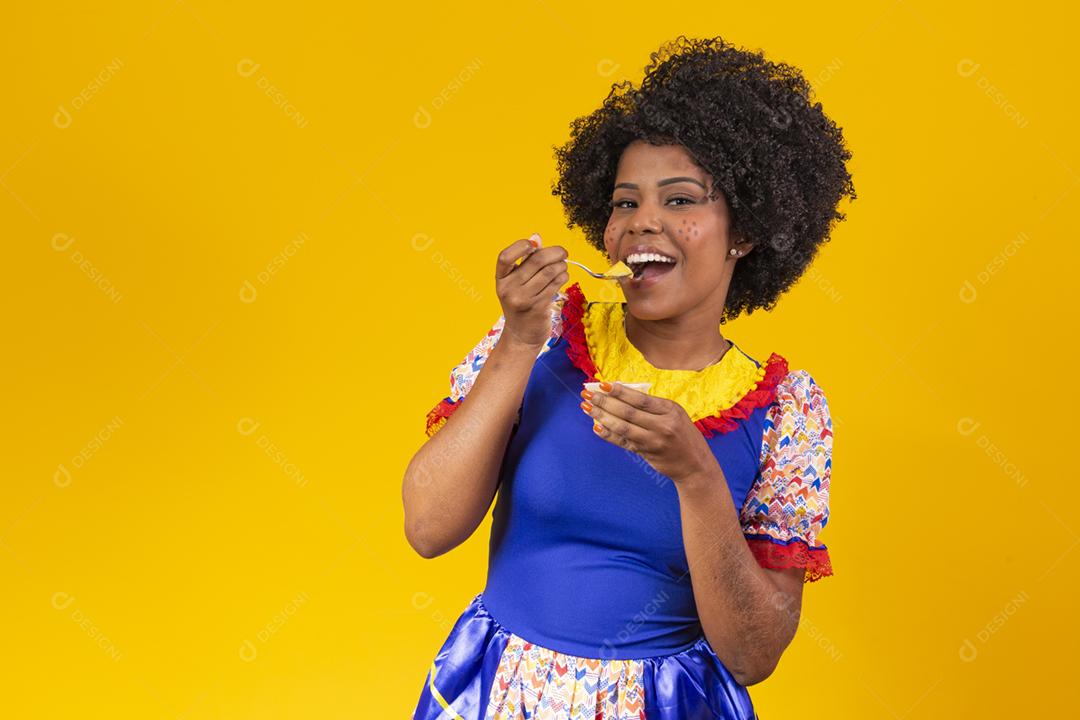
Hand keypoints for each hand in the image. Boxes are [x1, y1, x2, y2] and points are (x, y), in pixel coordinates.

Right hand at [495, 234, 567, 348]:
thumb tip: (536, 237)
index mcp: (500, 279)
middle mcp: (508, 289)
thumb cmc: (521, 304)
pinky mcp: (537, 307)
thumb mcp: (516, 283)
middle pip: (536, 260)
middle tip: (563, 252)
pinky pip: (555, 285)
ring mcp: (522, 299)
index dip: (520, 246)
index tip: (533, 244)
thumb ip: (526, 261)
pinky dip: (563, 277)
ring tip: (563, 267)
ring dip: (561, 266)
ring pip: (550, 272)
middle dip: (555, 252)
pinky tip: (563, 277)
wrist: (521, 336)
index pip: (505, 257)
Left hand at [579, 381, 717, 484]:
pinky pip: (623, 442)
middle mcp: (663, 425)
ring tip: (587, 408)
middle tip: (587, 395)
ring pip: (623, 427)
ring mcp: (654, 441)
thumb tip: (619, 393)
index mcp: (670, 410)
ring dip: (602, 416)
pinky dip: (608, 434)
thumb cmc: (681, 434)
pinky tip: (596, 427)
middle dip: (605, 402)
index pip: (640, 398)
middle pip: (628, 412)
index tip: (602, 384)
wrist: (695, 465)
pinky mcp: (647, 454)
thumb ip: (651, 406)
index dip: (619, 391)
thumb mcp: (674, 415)